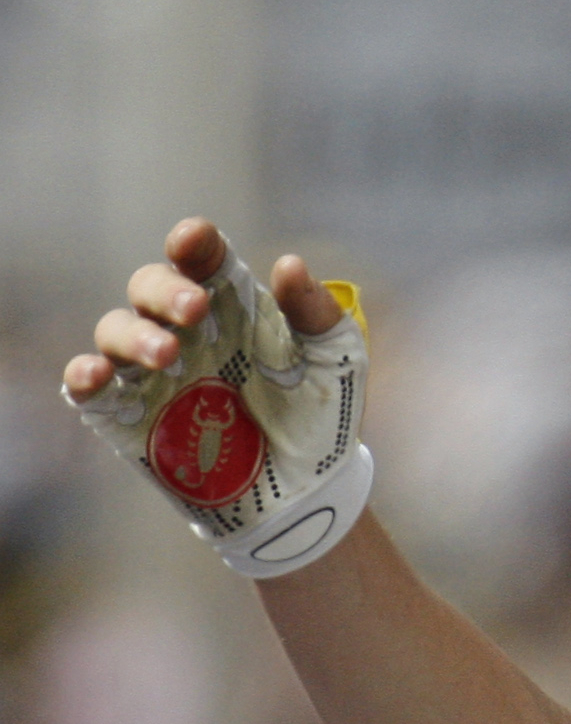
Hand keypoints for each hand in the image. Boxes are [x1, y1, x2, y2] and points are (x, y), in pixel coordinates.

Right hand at [61, 217, 345, 402]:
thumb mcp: (334, 360)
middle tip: (196, 309)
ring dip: (135, 335)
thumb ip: (315, 313)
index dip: (193, 243)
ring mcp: (151, 371)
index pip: (202, 259)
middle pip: (149, 287)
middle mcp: (183, 328)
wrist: (307, 484)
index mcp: (230, 303)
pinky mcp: (127, 415)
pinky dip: (84, 376)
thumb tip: (288, 264)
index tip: (194, 238)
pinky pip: (90, 389)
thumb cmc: (319, 411)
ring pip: (116, 330)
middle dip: (165, 291)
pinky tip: (97, 375)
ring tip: (169, 355)